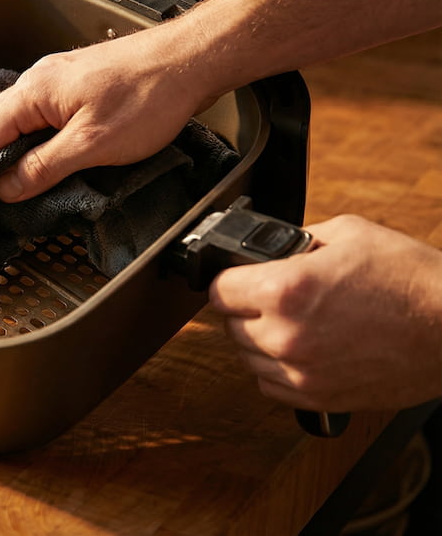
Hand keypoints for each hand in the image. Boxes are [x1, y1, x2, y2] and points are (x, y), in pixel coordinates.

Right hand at [0, 34, 214, 202]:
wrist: (190, 59)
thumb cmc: (148, 98)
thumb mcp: (92, 144)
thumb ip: (44, 167)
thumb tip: (6, 189)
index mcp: (33, 93)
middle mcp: (36, 81)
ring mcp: (55, 80)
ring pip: (5, 117)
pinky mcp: (74, 84)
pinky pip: (26, 113)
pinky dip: (7, 134)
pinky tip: (10, 145)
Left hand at [210, 215, 441, 411]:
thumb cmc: (411, 281)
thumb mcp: (348, 234)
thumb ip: (297, 240)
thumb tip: (272, 247)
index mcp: (285, 291)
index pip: (218, 290)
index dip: (230, 279)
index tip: (239, 278)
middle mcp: (285, 335)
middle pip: (230, 324)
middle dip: (247, 308)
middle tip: (274, 298)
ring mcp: (300, 371)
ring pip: (247, 358)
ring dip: (260, 340)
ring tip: (293, 323)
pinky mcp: (318, 397)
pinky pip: (269, 386)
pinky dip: (276, 370)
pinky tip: (300, 350)